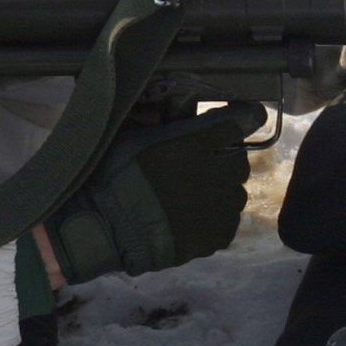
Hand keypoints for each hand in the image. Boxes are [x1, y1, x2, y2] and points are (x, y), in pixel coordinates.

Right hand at [23, 104, 258, 298]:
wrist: (101, 228)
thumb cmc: (110, 175)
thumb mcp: (132, 135)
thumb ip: (165, 123)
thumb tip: (181, 108)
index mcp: (195, 142)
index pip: (241, 121)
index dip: (245, 117)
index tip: (243, 116)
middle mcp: (216, 171)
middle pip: (239, 161)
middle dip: (224, 160)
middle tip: (199, 166)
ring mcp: (218, 207)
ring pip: (235, 194)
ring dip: (220, 192)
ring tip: (191, 198)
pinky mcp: (215, 236)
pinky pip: (227, 223)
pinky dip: (214, 220)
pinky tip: (191, 220)